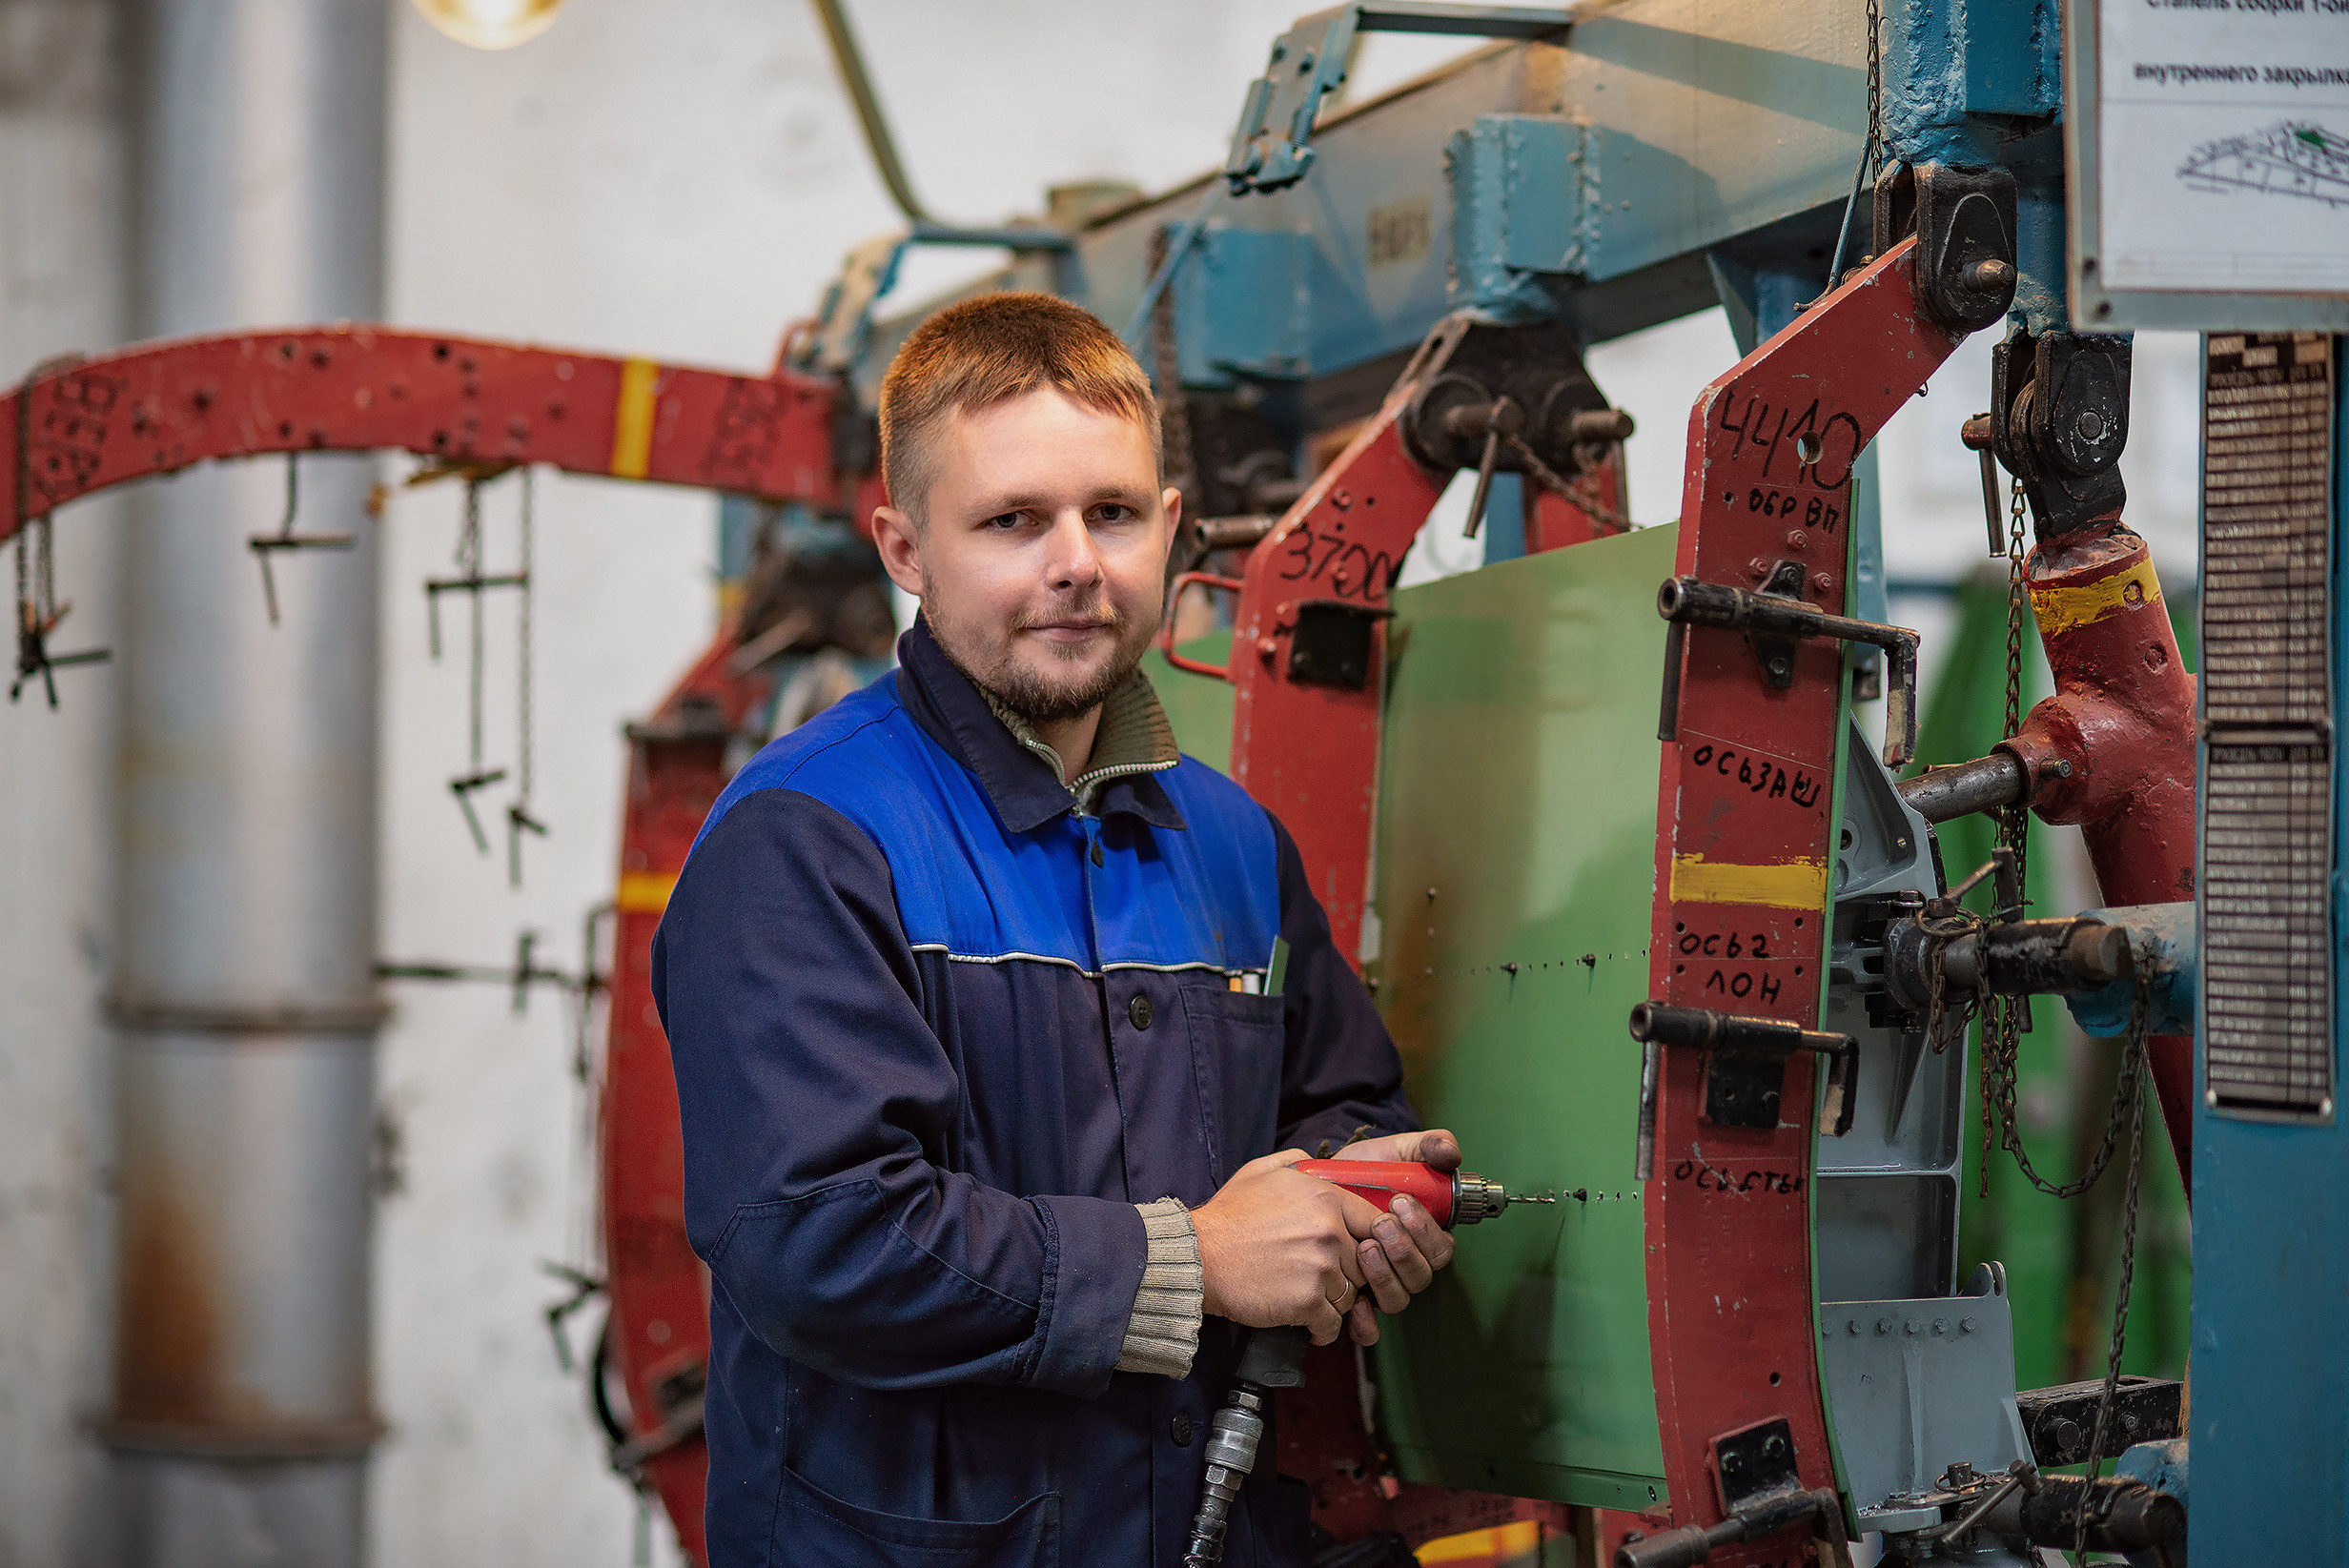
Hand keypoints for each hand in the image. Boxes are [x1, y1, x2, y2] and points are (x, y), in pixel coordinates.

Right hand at [1193, 1149, 1388, 1346]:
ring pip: (1351, 1294)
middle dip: (1348, 1272)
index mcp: (1325, 1197)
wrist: (1198, 1257)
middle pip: (1364, 1262)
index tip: (1356, 1251)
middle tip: (1326, 1278)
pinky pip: (1333, 1323)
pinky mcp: (1307, 1301)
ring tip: (1313, 1299)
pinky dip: (1324, 1328)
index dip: (1368, 1239)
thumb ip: (1294, 1160)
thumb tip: (1314, 1160)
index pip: (1374, 1222)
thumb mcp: (1259, 1171)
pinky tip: (1311, 1324)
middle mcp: (1329, 1231)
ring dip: (1335, 1301)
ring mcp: (1320, 1268)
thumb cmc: (1227, 1216)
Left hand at [1327, 1128, 1461, 1345]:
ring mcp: (1380, 1282)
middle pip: (1421, 1276)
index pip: (1441, 1249)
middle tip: (1381, 1223)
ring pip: (1398, 1298)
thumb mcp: (1394, 1151)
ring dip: (1384, 1275)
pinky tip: (1355, 1303)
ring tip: (1364, 1246)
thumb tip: (1451, 1155)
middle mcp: (1405, 1264)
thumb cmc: (1362, 1172)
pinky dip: (1363, 1321)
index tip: (1402, 1202)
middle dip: (1404, 1250)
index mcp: (1423, 1235)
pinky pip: (1367, 1326)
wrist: (1319, 1186)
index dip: (1425, 1231)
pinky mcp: (1353, 1296)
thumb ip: (1427, 1146)